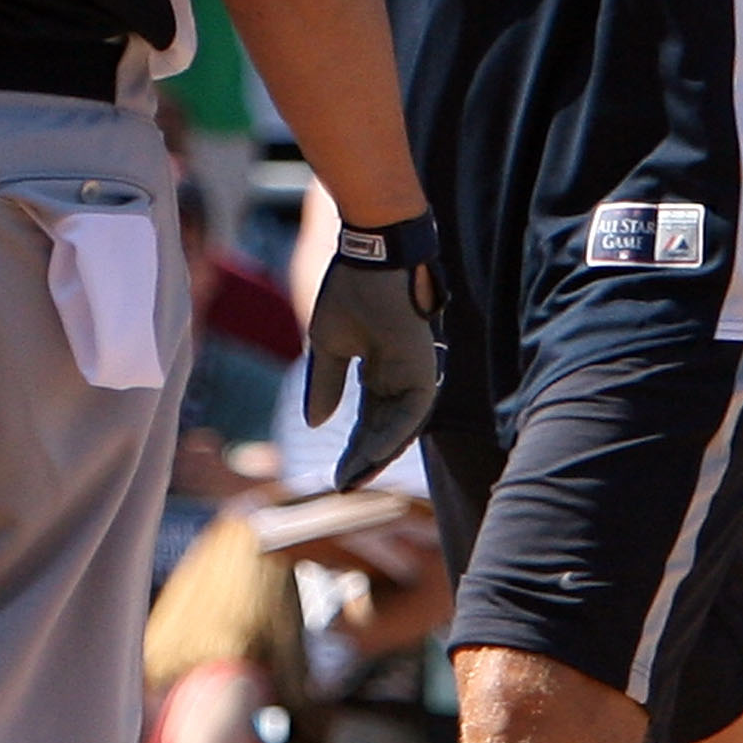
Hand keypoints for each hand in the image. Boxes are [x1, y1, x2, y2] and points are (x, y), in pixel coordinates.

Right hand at [304, 245, 441, 491]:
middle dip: (365, 461)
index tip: (335, 477)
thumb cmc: (351, 290)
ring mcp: (414, 373)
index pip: (367, 422)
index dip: (352, 450)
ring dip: (380, 454)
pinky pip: (414, 411)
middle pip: (384, 431)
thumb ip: (325, 384)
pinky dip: (396, 433)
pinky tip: (374, 453)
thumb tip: (317, 425)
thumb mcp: (328, 345)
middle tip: (344, 487)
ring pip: (402, 428)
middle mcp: (397, 377)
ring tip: (356, 478)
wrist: (372, 255)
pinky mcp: (425, 366)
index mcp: (376, 371)